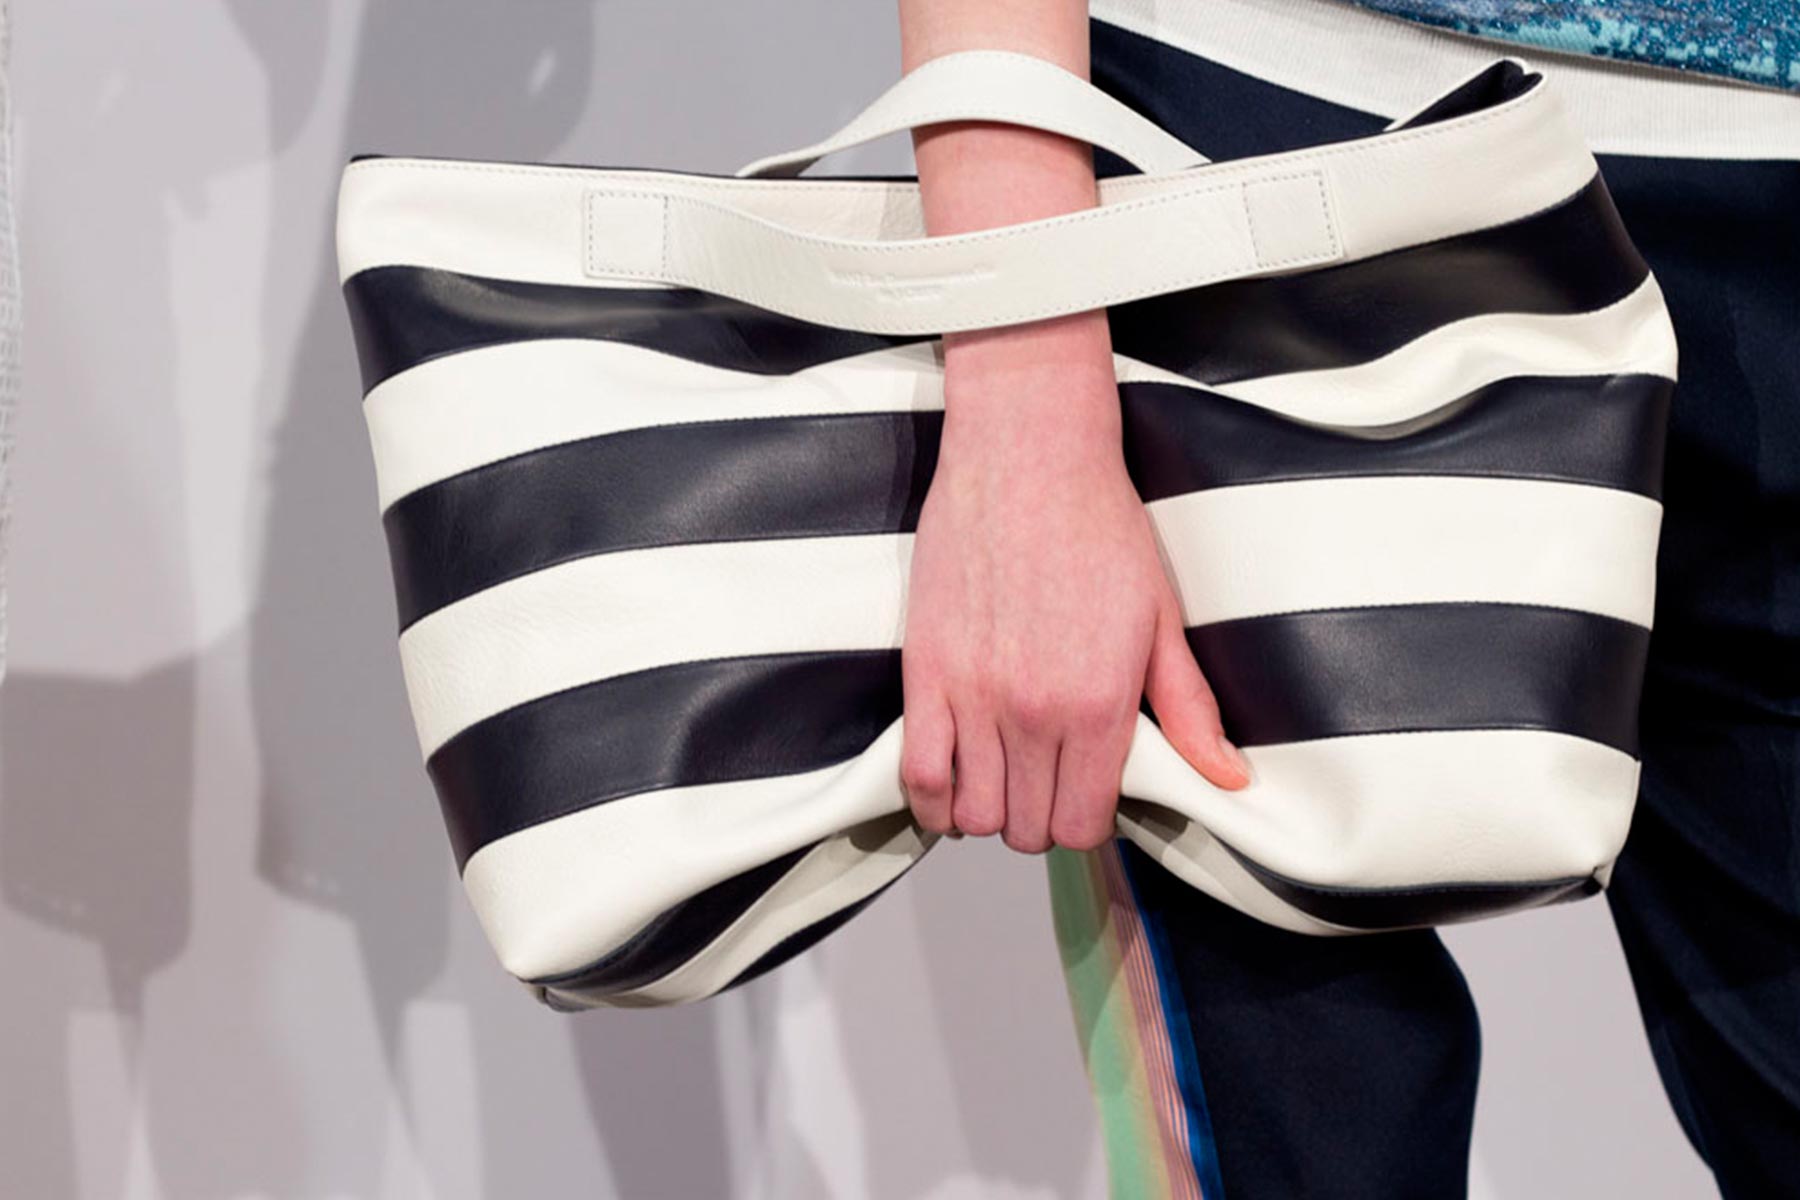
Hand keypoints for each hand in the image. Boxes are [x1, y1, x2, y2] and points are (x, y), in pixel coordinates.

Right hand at [898, 311, 1251, 853]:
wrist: (1028, 455)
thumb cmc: (1101, 525)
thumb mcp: (1161, 618)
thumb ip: (1189, 708)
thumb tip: (1228, 777)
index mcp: (1101, 706)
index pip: (1084, 825)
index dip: (1086, 821)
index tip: (1084, 792)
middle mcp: (1035, 713)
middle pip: (1027, 828)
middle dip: (1038, 818)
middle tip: (1043, 781)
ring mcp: (974, 695)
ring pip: (972, 813)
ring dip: (986, 810)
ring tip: (998, 777)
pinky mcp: (926, 671)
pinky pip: (916, 774)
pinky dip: (931, 799)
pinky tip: (948, 784)